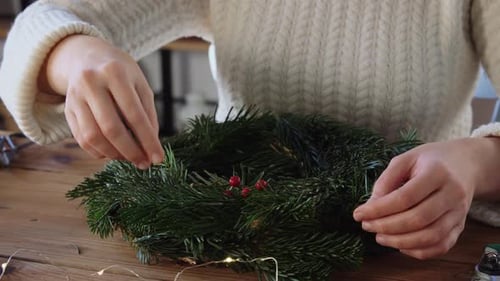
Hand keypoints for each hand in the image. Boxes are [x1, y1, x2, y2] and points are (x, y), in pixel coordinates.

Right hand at [38, 35, 163, 167]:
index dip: (147, 140)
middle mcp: (91, 83)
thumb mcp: (140, 84)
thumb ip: (147, 113)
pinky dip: (99, 151)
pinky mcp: (67, 109)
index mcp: (115, 73)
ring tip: (129, 157)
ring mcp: (75, 97)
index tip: (158, 158)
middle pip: (111, 128)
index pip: (134, 114)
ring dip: (114, 154)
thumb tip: (151, 145)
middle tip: (144, 163)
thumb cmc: (121, 73)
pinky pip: (82, 139)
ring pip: (93, 137)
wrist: (86, 56)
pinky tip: (113, 152)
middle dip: (130, 151)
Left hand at [353, 137, 499, 258]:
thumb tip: (371, 206)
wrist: (466, 164)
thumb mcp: (406, 159)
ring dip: (400, 242)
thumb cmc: (430, 160)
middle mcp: (453, 194)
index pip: (405, 197)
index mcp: (437, 173)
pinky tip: (400, 245)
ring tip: (379, 237)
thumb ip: (386, 180)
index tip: (358, 214)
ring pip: (431, 236)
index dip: (379, 209)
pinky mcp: (461, 226)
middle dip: (386, 226)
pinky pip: (441, 246)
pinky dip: (419, 251)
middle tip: (366, 226)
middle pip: (418, 219)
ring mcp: (459, 213)